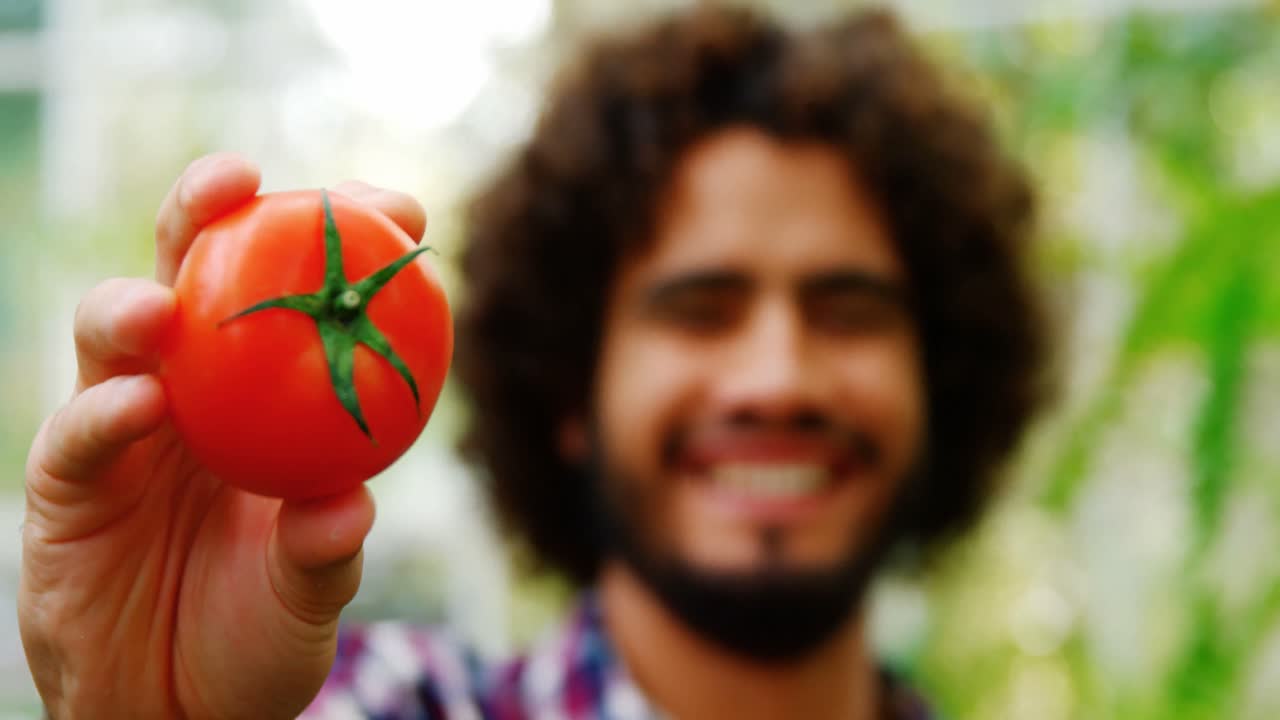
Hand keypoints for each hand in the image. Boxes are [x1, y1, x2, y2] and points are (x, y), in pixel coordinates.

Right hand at [19, 154, 428, 718]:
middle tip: (240, 177)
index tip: (391, 208)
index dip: (334, 239)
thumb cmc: (255, 634)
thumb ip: (326, 551)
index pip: (296, 297)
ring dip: (133, 306)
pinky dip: (103, 416)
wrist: (176, 712)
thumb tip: (351, 507)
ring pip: (115, 335)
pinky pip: (77, 439)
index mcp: (265, 400)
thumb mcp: (309, 596)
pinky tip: (138, 404)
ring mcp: (126, 431)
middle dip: (208, 211)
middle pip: (193, 275)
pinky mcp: (68, 488)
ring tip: (162, 305)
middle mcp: (196, 394)